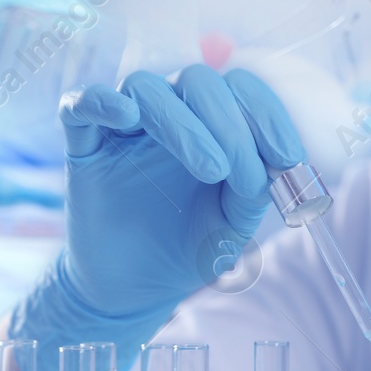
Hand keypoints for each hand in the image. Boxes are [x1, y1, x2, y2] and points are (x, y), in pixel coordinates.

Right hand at [10, 66, 304, 370]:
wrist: (133, 289)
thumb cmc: (187, 248)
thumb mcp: (233, 225)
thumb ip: (254, 189)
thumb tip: (274, 163)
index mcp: (210, 123)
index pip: (240, 89)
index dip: (267, 114)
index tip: (288, 158)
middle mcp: (169, 113)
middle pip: (197, 80)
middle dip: (228, 123)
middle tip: (240, 174)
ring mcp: (122, 126)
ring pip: (146, 87)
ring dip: (182, 122)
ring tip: (210, 170)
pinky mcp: (83, 144)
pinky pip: (81, 103)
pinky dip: (101, 101)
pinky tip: (126, 117)